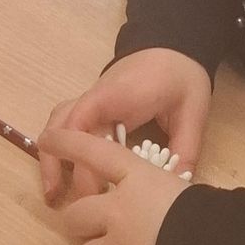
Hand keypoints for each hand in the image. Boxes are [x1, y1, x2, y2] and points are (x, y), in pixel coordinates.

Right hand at [36, 48, 211, 203]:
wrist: (173, 45)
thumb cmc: (181, 75)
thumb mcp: (192, 111)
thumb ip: (186, 149)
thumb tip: (176, 187)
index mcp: (118, 96)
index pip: (83, 123)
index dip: (80, 160)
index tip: (93, 193)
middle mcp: (96, 97)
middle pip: (61, 127)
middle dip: (55, 163)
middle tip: (58, 199)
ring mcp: (91, 101)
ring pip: (57, 124)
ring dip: (52, 156)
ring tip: (54, 193)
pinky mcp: (93, 107)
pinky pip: (67, 125)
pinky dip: (61, 148)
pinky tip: (66, 175)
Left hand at [41, 129, 190, 244]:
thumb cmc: (210, 216)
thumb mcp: (179, 188)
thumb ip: (149, 191)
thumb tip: (139, 205)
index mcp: (137, 179)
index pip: (94, 152)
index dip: (69, 143)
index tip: (47, 139)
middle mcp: (117, 210)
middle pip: (76, 213)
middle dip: (80, 221)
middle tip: (93, 227)